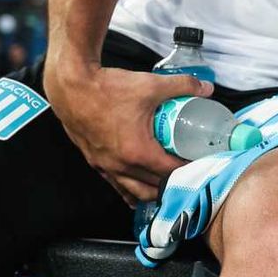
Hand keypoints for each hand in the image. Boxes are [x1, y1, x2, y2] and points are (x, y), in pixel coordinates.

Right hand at [44, 55, 212, 204]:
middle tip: (188, 173)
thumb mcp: (151, 85)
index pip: (171, 173)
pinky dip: (130, 188)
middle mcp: (121, 166)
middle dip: (174, 182)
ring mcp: (106, 166)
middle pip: (155, 187)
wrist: (70, 85)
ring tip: (167, 184)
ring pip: (134, 191)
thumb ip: (182, 85)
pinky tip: (138, 187)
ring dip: (153, 191)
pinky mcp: (94, 161)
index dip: (189, 170)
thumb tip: (207, 89)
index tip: (200, 165)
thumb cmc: (107, 87)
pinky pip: (116, 184)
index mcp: (138, 153)